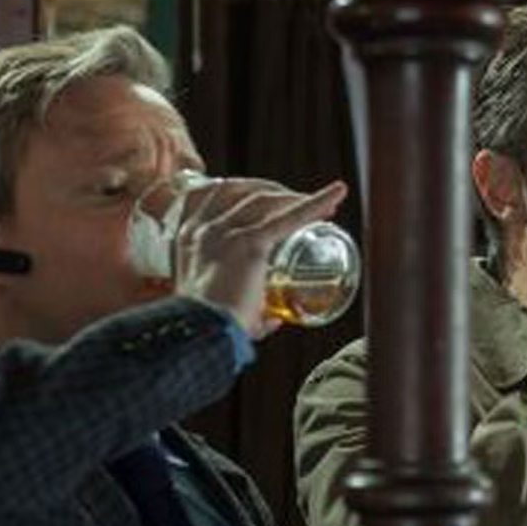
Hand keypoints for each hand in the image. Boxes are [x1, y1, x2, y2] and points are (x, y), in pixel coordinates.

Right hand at [171, 178, 348, 337]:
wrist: (198, 334)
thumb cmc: (208, 328)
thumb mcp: (217, 305)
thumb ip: (246, 308)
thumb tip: (273, 320)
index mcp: (189, 237)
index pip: (217, 195)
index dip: (249, 192)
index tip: (275, 199)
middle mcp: (204, 227)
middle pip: (244, 191)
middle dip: (277, 191)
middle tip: (304, 203)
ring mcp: (225, 231)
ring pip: (266, 199)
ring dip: (297, 196)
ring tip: (327, 205)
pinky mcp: (249, 243)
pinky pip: (289, 216)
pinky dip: (316, 202)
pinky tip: (337, 195)